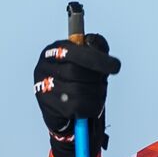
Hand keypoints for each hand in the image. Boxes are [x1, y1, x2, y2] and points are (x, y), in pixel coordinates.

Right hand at [33, 34, 121, 156]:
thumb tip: (99, 45)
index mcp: (56, 50)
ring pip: (76, 91)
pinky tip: (88, 109)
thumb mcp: (90, 64)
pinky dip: (88, 109)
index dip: (97, 59)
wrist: (65, 111)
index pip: (76, 52)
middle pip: (75, 71)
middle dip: (95, 81)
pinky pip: (74, 107)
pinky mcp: (46, 105)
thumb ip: (96, 51)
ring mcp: (42, 85)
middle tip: (102, 87)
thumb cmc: (80, 82)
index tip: (116, 66)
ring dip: (94, 97)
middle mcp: (44, 65)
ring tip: (97, 98)